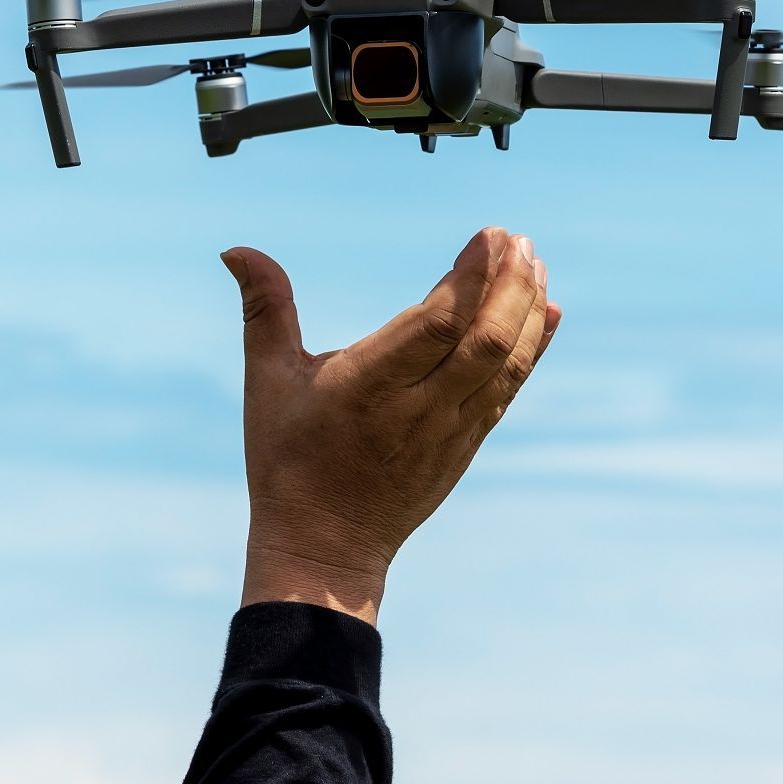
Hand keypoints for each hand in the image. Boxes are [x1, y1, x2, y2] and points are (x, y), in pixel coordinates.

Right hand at [219, 227, 561, 624]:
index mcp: (369, 387)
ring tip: (535, 262)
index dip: (471, 278)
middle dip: (511, 285)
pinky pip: (508, 390)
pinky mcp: (465, 446)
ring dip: (527, 310)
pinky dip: (532, 349)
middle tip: (518, 239)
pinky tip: (547, 313)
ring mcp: (449, 431)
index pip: (437, 324)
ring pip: (505, 365)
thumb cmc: (287, 459)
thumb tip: (235, 250)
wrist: (323, 548)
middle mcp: (418, 410)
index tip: (488, 235)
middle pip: (485, 340)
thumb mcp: (267, 381)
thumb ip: (264, 308)